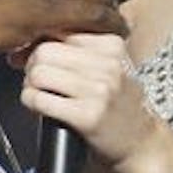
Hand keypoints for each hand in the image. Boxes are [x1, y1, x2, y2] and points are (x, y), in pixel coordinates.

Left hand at [20, 33, 157, 170]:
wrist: (142, 142)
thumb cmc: (120, 104)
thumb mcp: (110, 67)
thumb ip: (80, 50)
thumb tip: (33, 39)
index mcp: (112, 45)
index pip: (60, 29)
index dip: (40, 44)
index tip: (32, 57)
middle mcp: (108, 64)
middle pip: (45, 50)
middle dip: (31, 65)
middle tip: (35, 79)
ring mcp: (99, 90)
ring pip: (39, 73)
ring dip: (30, 85)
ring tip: (39, 94)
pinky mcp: (87, 115)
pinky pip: (40, 99)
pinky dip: (31, 102)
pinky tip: (39, 107)